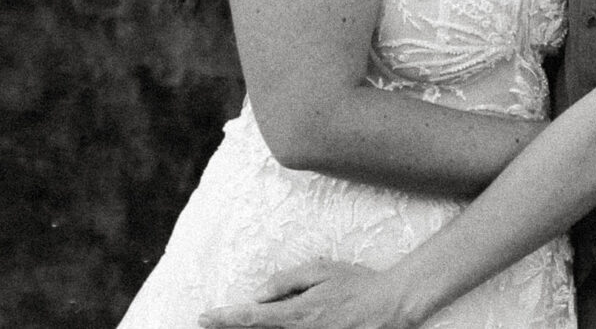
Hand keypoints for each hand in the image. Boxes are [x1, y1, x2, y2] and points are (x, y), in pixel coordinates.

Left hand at [199, 260, 415, 328]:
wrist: (391, 305)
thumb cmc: (356, 284)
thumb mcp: (320, 271)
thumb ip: (286, 282)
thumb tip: (258, 295)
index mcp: (298, 313)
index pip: (253, 318)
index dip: (225, 319)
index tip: (204, 317)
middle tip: (209, 323)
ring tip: (232, 326)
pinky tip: (267, 327)